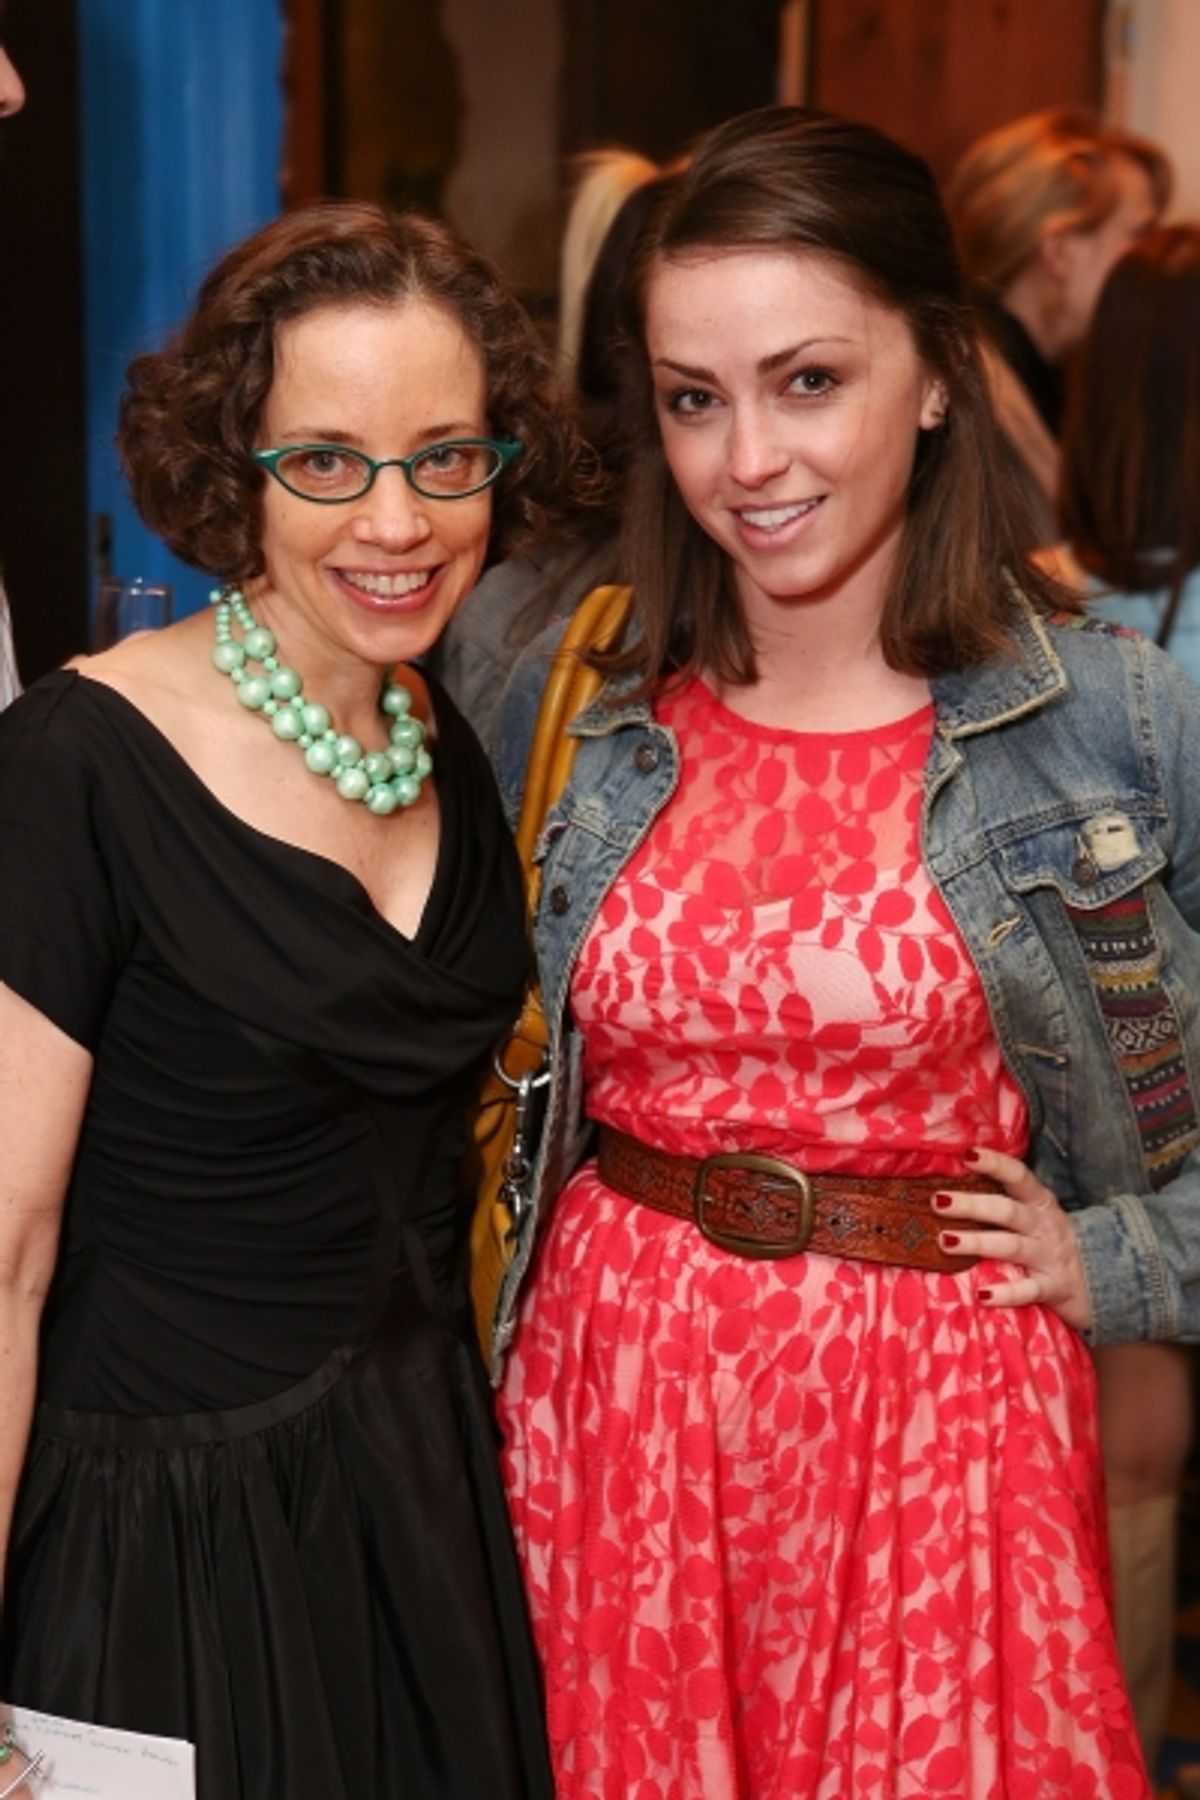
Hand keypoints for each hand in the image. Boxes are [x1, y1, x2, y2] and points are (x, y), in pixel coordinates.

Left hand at [931, 1146, 1092, 1332]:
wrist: (1106, 1280)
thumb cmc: (1054, 1241)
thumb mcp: (1037, 1214)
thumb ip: (1006, 1200)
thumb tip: (953, 1186)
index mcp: (1039, 1203)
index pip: (1018, 1176)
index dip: (994, 1163)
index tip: (967, 1154)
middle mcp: (1044, 1226)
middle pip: (1007, 1211)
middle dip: (972, 1205)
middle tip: (938, 1200)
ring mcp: (1049, 1257)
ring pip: (1011, 1246)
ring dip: (977, 1242)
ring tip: (945, 1241)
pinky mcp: (1053, 1288)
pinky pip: (1028, 1290)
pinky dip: (1006, 1293)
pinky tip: (982, 1294)